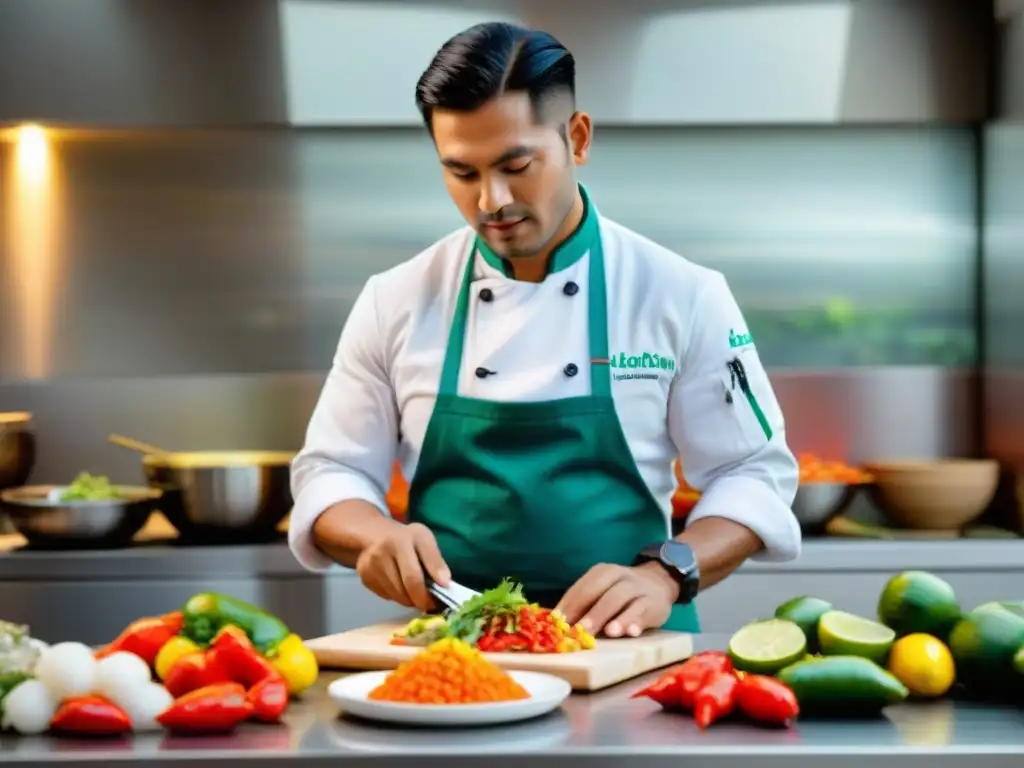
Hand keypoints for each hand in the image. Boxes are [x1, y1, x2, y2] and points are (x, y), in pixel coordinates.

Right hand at [355, 521, 450, 612]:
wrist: (374, 535)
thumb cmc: (406, 538)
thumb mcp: (424, 539)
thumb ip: (435, 560)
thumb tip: (445, 583)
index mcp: (400, 541)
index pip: (413, 576)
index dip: (425, 594)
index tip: (435, 602)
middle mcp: (381, 554)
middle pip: (404, 590)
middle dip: (419, 600)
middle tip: (428, 602)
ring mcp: (369, 567)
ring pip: (395, 596)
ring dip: (409, 600)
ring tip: (416, 592)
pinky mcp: (364, 579)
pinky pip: (386, 596)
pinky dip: (397, 597)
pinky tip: (400, 586)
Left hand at [556, 562, 679, 637]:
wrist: (658, 583)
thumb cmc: (619, 592)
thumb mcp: (602, 590)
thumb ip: (583, 604)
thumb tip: (558, 624)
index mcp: (603, 572)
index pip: (584, 588)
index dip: (570, 605)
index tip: (558, 624)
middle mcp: (621, 577)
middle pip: (604, 593)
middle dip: (592, 613)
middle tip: (580, 631)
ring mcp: (639, 590)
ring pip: (626, 601)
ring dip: (616, 617)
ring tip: (608, 633)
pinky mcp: (655, 604)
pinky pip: (645, 612)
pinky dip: (638, 622)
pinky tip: (632, 632)